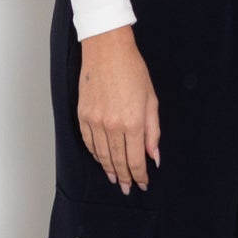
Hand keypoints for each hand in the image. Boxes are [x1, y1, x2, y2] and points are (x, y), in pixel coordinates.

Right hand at [75, 24, 159, 191]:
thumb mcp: (151, 99)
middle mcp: (112, 125)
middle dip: (125, 177)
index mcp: (133, 121)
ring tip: (115, 179)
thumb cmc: (132, 70)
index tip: (142, 183)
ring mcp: (95, 121)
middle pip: (118, 160)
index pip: (136, 159)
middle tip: (127, 188)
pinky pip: (89, 142)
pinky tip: (101, 159)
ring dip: (109, 169)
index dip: (140, 175)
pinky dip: (95, 154)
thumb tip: (154, 156)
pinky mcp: (83, 115)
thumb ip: (153, 131)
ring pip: (102, 154)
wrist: (107, 50)